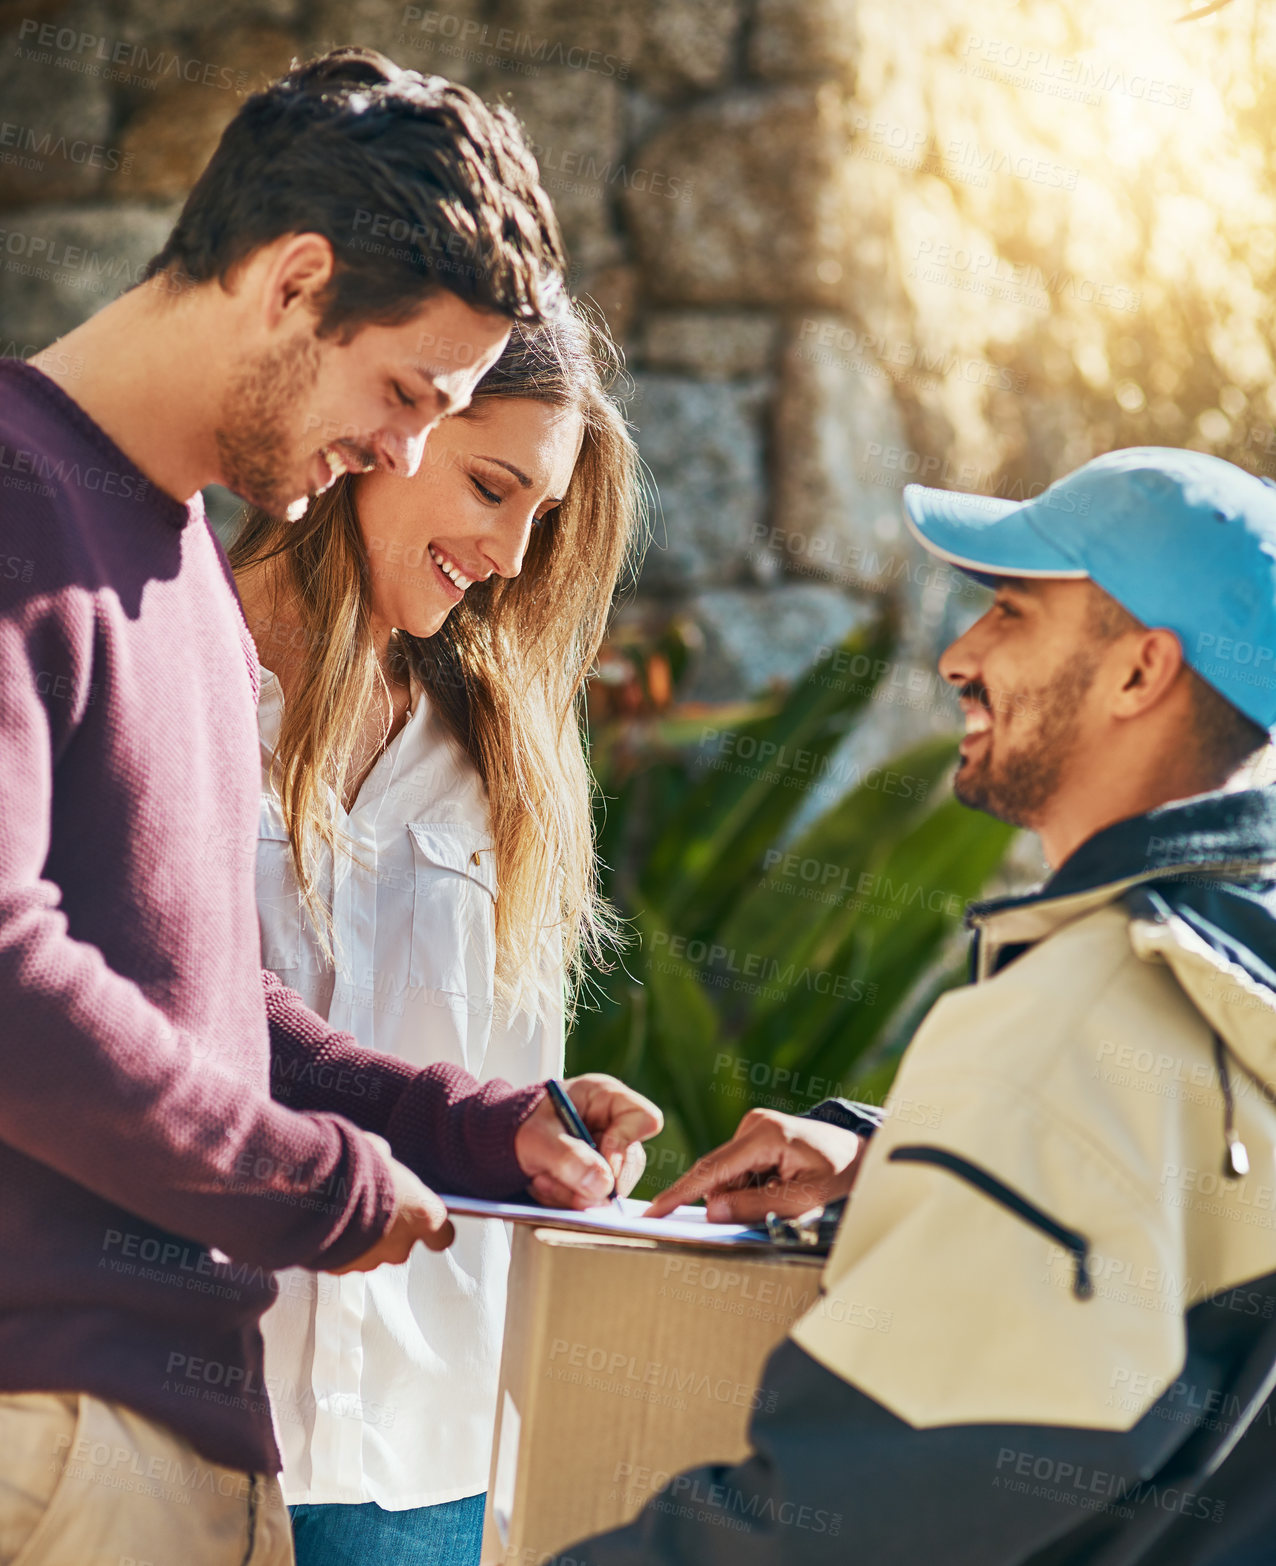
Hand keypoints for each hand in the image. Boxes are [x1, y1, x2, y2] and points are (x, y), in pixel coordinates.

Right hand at [327, 1134, 454, 1272]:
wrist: (314, 1193)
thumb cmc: (355, 1168)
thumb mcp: (378, 1152)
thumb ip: (387, 1163)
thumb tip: (382, 1156)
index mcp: (422, 1215)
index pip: (442, 1235)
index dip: (433, 1228)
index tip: (422, 1217)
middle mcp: (402, 1245)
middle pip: (403, 1242)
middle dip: (389, 1229)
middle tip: (370, 1205)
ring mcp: (372, 1261)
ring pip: (373, 1251)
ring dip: (363, 1237)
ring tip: (344, 1211)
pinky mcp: (343, 1269)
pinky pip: (346, 1257)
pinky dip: (340, 1245)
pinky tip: (328, 1223)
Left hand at [515, 1074, 662, 1208]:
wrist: (499, 1144)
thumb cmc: (518, 1125)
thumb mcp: (536, 1138)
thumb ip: (568, 1157)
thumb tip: (603, 1186)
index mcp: (605, 1097)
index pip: (645, 1118)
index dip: (626, 1144)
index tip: (601, 1165)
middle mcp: (613, 1125)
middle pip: (632, 1161)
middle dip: (594, 1181)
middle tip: (560, 1181)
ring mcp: (606, 1153)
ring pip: (612, 1187)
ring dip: (574, 1193)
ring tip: (542, 1180)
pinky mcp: (596, 1178)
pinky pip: (595, 1199)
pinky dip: (568, 1199)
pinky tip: (546, 1186)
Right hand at [645, 1109, 862, 1221]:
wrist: (864, 1156)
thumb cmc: (842, 1178)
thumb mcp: (805, 1202)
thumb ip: (757, 1207)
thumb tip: (713, 1211)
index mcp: (766, 1133)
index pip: (713, 1168)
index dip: (680, 1194)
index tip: (652, 1212)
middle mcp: (754, 1123)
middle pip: (717, 1173)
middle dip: (728, 1201)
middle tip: (772, 1208)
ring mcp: (754, 1126)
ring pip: (727, 1176)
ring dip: (743, 1196)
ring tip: (785, 1196)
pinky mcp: (756, 1135)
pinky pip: (737, 1171)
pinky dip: (749, 1187)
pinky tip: (778, 1188)